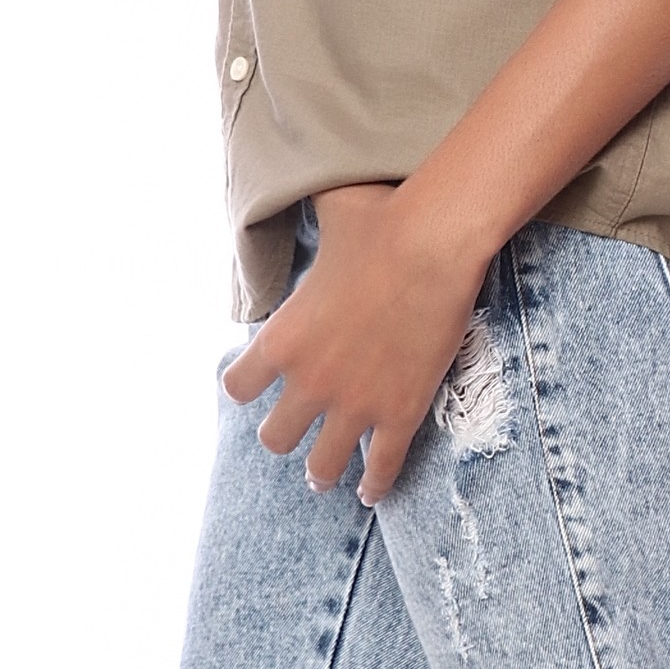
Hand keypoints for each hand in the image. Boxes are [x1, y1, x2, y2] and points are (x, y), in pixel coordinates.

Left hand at [223, 184, 488, 502]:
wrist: (432, 245)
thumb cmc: (378, 221)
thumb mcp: (324, 215)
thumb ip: (303, 211)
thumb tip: (295, 175)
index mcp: (280, 339)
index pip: (237, 385)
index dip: (244, 386)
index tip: (253, 387)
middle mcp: (307, 382)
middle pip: (274, 437)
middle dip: (282, 435)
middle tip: (292, 433)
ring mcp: (353, 405)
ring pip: (321, 464)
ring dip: (320, 470)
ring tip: (323, 476)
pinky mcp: (398, 416)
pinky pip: (380, 468)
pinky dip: (374, 485)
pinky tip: (370, 493)